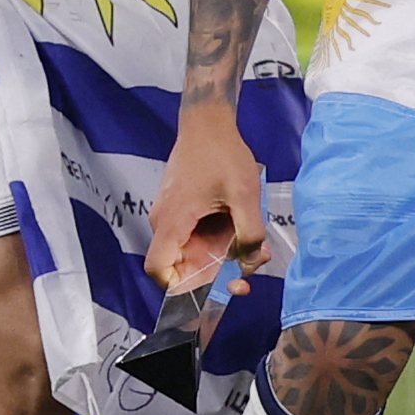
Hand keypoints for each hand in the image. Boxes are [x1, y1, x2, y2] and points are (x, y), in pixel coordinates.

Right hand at [142, 107, 266, 295]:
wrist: (207, 124)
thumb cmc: (222, 154)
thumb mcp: (245, 194)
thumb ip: (249, 232)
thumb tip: (249, 261)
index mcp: (173, 221)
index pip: (159, 269)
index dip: (179, 287)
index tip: (209, 290)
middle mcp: (166, 223)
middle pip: (180, 266)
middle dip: (214, 277)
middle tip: (245, 280)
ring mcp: (172, 217)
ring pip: (193, 252)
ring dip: (222, 259)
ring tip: (255, 255)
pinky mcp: (182, 211)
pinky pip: (197, 237)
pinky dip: (219, 242)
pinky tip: (245, 237)